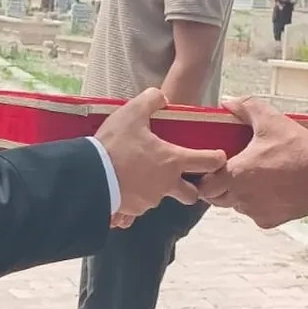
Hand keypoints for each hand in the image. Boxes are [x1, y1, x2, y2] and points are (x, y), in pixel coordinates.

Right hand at [96, 89, 226, 220]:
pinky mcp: (132, 210)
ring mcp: (149, 201)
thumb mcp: (132, 112)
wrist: (89, 175)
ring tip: (139, 176)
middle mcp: (166, 185)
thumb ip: (151, 100)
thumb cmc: (115, 145)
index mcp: (172, 161)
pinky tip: (123, 189)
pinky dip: (134, 200)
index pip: (208, 162)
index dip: (216, 159)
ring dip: (155, 190)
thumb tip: (161, 97)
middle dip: (191, 188)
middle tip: (181, 177)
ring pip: (161, 199)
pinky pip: (137, 208)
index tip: (218, 157)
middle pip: (191, 195)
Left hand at [199, 98, 307, 227]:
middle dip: (219, 187)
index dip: (205, 177)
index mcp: (235, 174)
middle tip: (231, 171)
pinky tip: (270, 190)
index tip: (214, 168)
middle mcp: (241, 198)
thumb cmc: (298, 149)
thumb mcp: (271, 120)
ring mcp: (255, 212)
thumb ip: (246, 107)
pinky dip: (257, 205)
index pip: (204, 185)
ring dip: (238, 195)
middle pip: (216, 198)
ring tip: (254, 178)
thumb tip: (228, 102)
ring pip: (236, 206)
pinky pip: (254, 214)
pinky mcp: (269, 221)